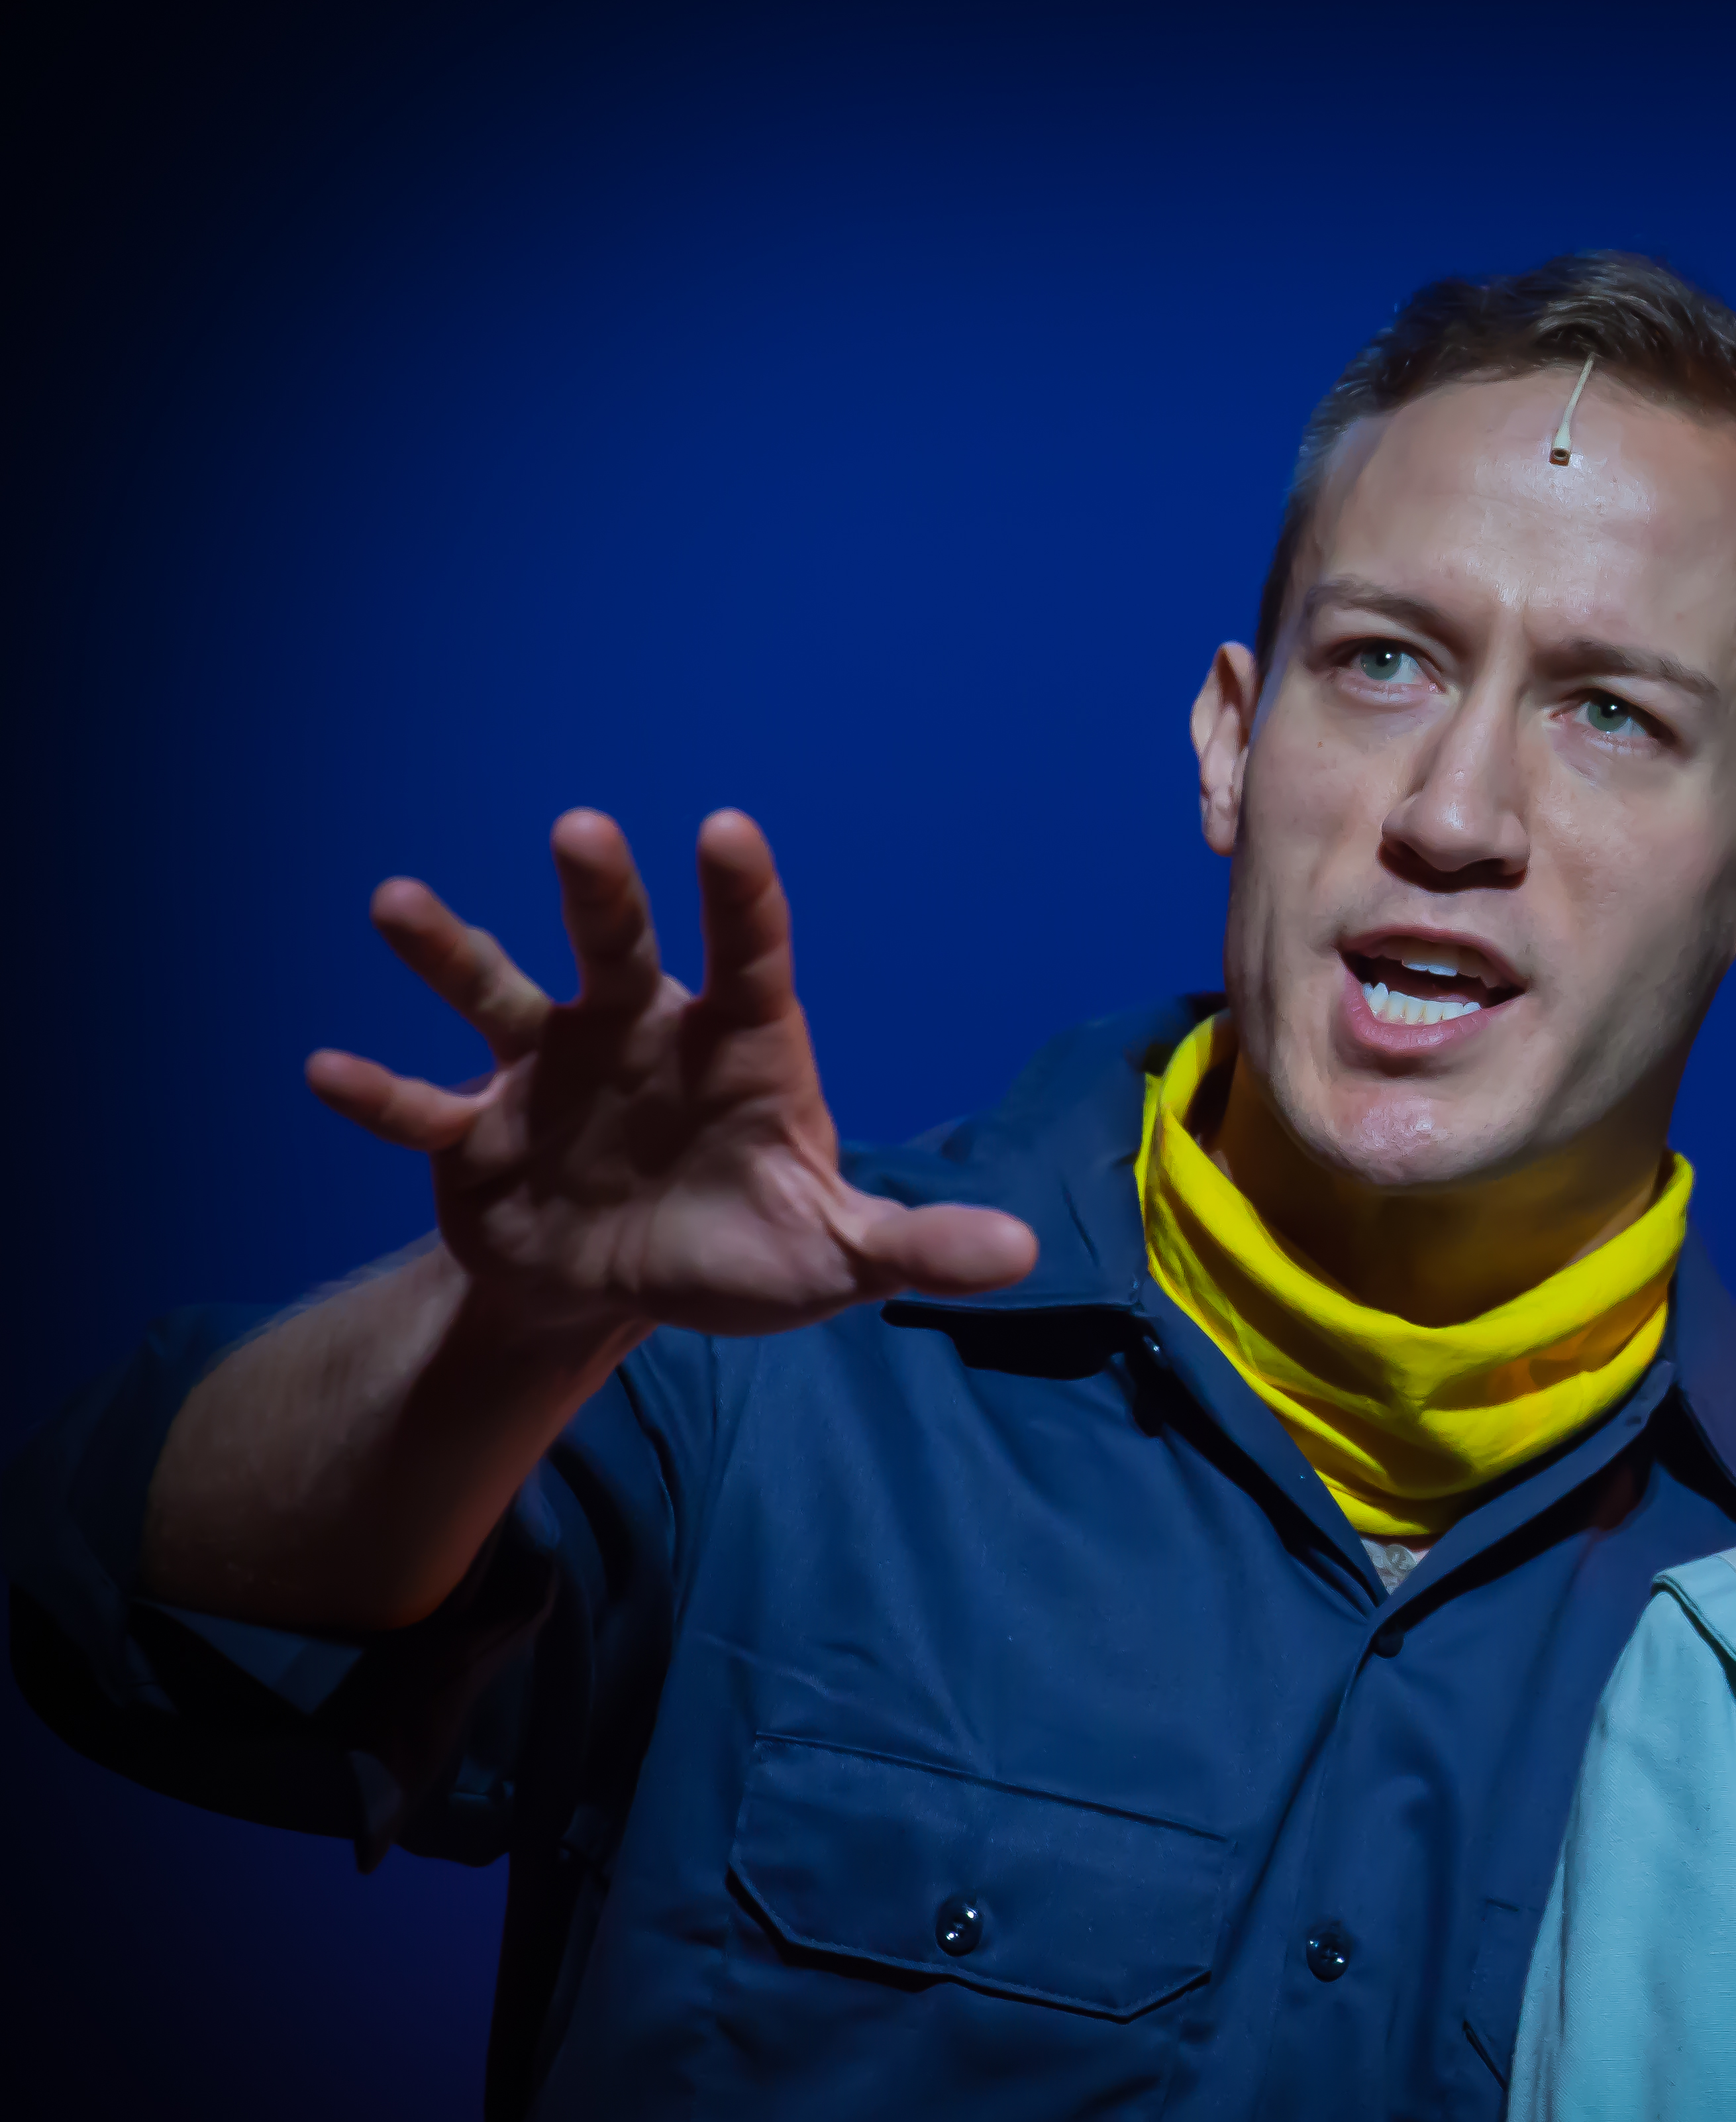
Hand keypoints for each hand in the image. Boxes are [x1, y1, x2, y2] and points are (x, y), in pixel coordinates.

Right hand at [307, 809, 1037, 1334]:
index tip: (725, 832)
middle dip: (602, 893)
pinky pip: (422, 1109)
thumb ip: (914, 1247)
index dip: (742, 899)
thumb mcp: (836, 1259)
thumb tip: (1022, 1257)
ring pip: (500, 994)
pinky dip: (380, 1094)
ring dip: (451, 952)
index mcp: (737, 1049)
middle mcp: (638, 1035)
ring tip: (395, 903)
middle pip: (621, 948)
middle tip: (579, 829)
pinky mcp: (477, 1137)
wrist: (625, 1293)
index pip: (752, 957)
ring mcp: (550, 1074)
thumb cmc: (744, 1250)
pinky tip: (327, 1069)